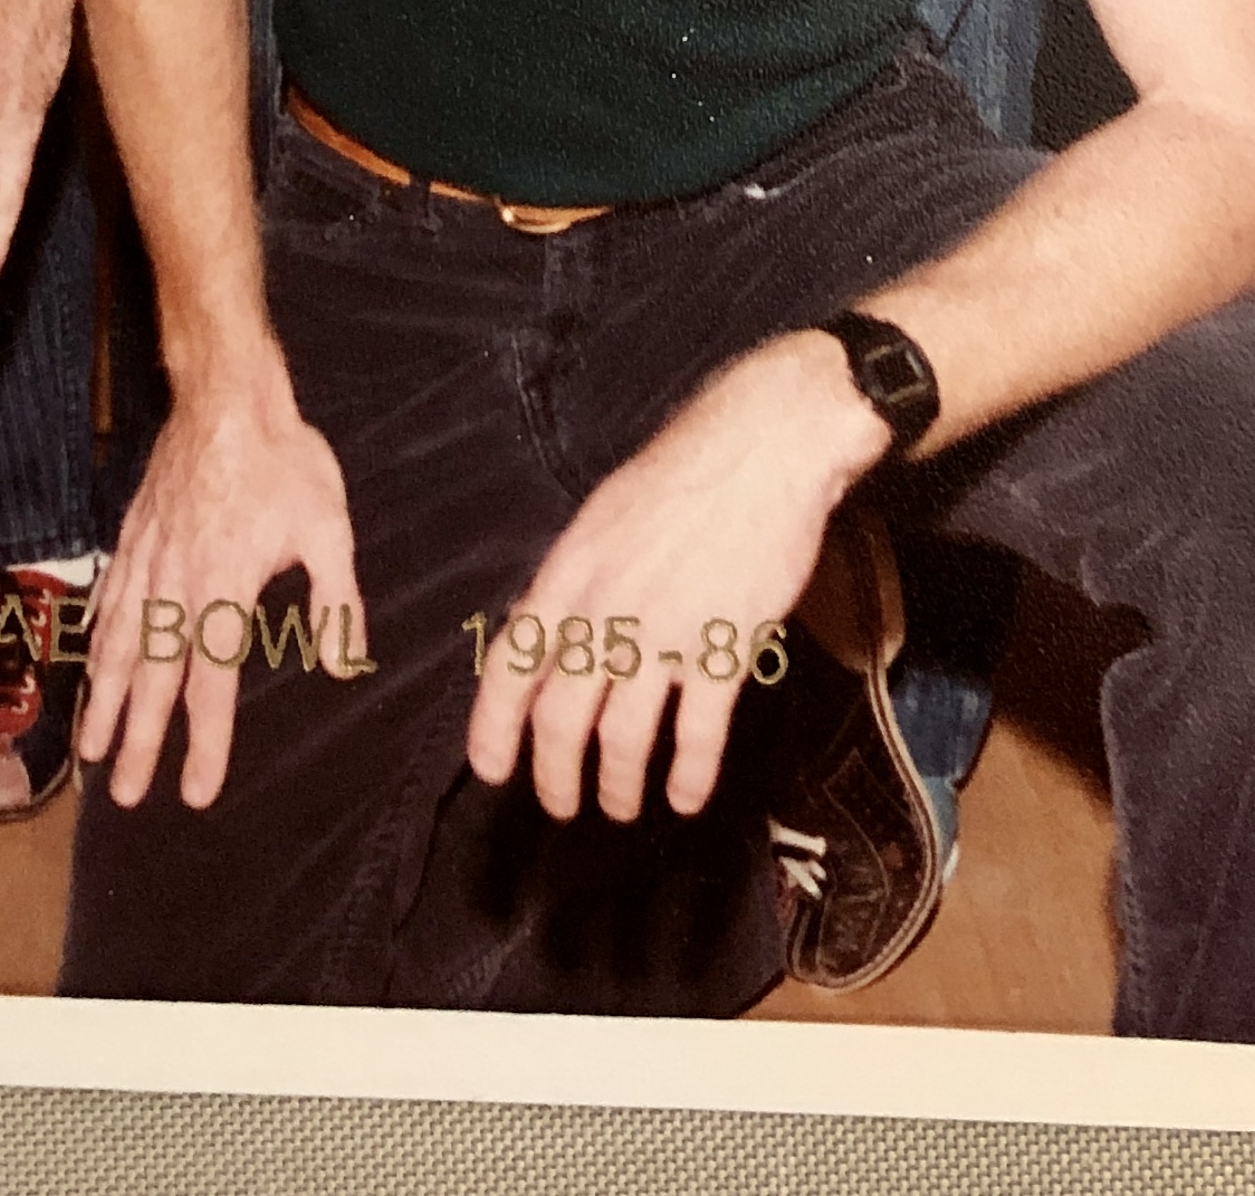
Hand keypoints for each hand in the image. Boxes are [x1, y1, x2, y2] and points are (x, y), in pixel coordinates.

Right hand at [80, 366, 363, 809]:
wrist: (226, 393)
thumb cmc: (285, 460)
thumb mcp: (328, 529)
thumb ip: (336, 602)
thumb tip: (344, 666)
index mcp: (225, 591)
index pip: (212, 684)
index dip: (205, 743)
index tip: (195, 792)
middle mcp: (177, 585)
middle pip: (155, 677)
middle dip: (140, 740)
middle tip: (124, 794)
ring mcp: (148, 559)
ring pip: (122, 643)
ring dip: (107, 699)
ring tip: (93, 748)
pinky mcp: (133, 533)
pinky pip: (110, 595)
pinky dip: (97, 634)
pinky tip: (91, 659)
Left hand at [464, 332, 888, 823]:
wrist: (763, 447)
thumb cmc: (683, 473)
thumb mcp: (603, 515)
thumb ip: (577, 580)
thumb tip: (552, 636)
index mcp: (570, 570)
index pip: (512, 663)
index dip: (493, 726)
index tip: (491, 769)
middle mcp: (607, 607)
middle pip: (561, 717)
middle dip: (554, 775)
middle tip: (559, 804)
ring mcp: (666, 631)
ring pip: (622, 737)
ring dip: (617, 785)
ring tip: (619, 807)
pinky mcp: (725, 648)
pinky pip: (697, 734)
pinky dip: (688, 776)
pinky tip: (686, 797)